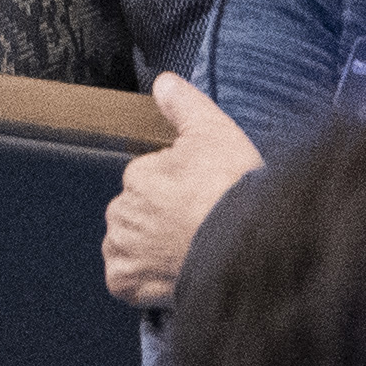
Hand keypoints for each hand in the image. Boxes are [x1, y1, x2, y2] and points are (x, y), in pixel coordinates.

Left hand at [102, 73, 258, 305]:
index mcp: (137, 174)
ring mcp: (122, 249)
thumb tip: (163, 82)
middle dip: (161, 218)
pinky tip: (171, 272)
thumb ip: (184, 105)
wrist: (244, 248)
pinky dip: (143, 281)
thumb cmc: (232, 191)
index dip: (180, 189)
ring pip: (129, 244)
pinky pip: (126, 281)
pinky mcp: (125, 283)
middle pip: (137, 212)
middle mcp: (121, 211)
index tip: (202, 198)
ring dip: (150, 248)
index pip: (150, 179)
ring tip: (188, 250)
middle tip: (197, 227)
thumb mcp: (215, 132)